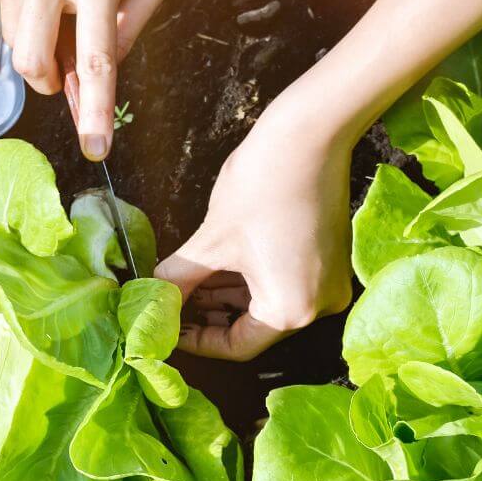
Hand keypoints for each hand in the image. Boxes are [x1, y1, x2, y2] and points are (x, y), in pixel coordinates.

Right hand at [0, 0, 165, 160]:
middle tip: (64, 71)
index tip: (94, 146)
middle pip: (32, 59)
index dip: (95, 110)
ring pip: (15, 35)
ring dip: (39, 37)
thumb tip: (98, 78)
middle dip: (47, 79)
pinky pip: (5, 1)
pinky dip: (27, 3)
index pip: (95, 59)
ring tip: (63, 4)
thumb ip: (129, 32)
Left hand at [155, 99, 355, 360]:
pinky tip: (214, 266)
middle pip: (253, 326)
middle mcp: (318, 306)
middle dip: (208, 313)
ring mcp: (328, 282)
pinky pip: (282, 281)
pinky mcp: (329, 259)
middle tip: (171, 302)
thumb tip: (152, 296)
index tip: (167, 326)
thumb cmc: (263, 185)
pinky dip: (249, 277)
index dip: (196, 339)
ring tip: (185, 281)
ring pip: (265, 302)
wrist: (310, 134)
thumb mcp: (211, 240)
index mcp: (291, 311)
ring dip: (226, 294)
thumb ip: (179, 278)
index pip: (237, 346)